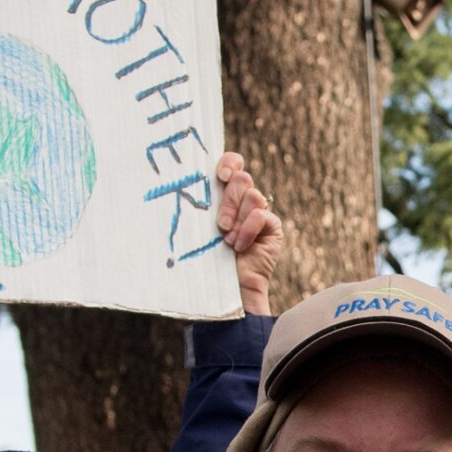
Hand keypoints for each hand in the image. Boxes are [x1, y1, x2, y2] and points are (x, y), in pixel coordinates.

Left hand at [214, 151, 282, 315]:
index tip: (220, 175)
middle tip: (220, 224)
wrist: (226, 290)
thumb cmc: (205, 259)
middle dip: (229, 200)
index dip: (229, 162)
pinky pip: (262, 215)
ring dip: (237, 219)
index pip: (232, 164)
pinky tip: (239, 246)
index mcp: (224, 194)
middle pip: (242, 179)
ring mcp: (259, 213)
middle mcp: (243, 201)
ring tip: (227, 241)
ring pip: (253, 195)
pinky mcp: (272, 227)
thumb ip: (199, 206)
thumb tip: (179, 186)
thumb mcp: (198, 228)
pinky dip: (248, 229)